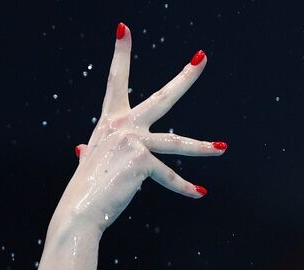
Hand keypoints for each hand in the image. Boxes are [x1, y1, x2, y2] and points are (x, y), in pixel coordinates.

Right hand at [58, 23, 223, 230]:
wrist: (80, 209)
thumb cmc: (87, 187)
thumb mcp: (91, 160)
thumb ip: (92, 151)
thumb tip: (81, 150)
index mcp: (109, 121)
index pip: (115, 80)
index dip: (120, 54)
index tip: (123, 28)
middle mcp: (121, 125)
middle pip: (161, 98)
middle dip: (184, 78)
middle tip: (202, 58)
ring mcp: (132, 141)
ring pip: (177, 142)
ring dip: (202, 147)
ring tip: (223, 148)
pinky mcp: (141, 161)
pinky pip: (169, 177)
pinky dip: (183, 188)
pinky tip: (200, 192)